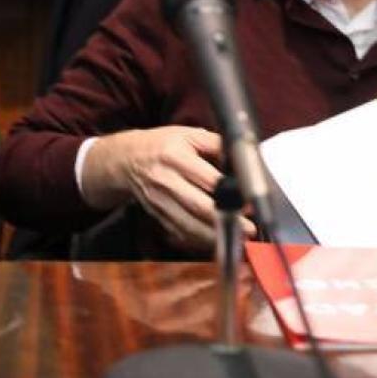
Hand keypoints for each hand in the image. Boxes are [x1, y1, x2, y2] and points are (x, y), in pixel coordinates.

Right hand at [83, 125, 256, 253]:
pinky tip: (218, 242)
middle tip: (250, 229)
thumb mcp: (189, 135)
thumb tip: (245, 160)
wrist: (126, 159)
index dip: (231, 193)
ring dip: (216, 236)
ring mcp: (159, 201)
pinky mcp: (157, 215)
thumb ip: (217, 145)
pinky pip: (180, 233)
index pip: (208, 178)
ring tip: (239, 240)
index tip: (250, 203)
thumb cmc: (164, 145)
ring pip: (189, 225)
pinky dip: (200, 241)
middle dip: (227, 221)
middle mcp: (165, 180)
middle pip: (199, 206)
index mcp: (175, 156)